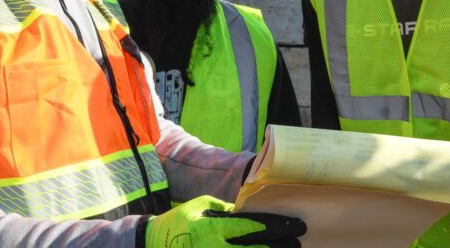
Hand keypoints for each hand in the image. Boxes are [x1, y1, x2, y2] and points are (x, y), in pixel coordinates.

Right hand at [145, 195, 305, 247]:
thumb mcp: (200, 206)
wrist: (152, 243)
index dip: (274, 228)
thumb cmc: (178, 221)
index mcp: (212, 227)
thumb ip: (225, 209)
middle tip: (298, 243)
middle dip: (278, 247)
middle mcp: (213, 247)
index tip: (293, 226)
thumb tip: (246, 212)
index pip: (250, 227)